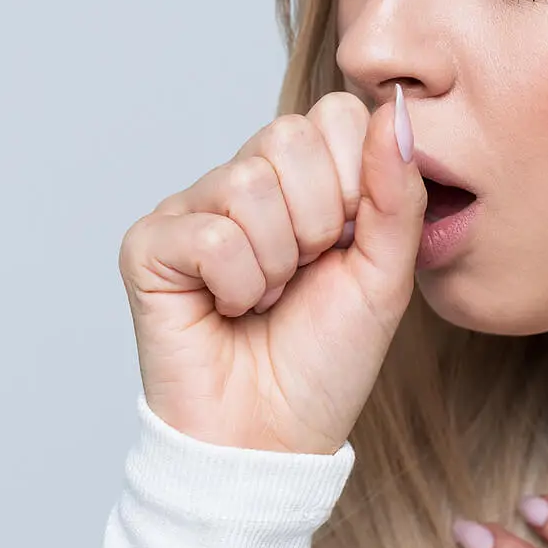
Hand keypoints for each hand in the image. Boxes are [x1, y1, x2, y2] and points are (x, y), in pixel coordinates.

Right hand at [117, 86, 425, 454]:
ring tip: (266, 298)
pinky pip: (211, 234)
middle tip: (303, 276)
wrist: (272, 438)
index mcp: (303, 178)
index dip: (356, 180)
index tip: (349, 244)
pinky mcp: (149, 246)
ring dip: (277, 264)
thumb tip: (398, 110)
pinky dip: (237, 286)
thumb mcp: (386, 274)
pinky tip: (228, 311)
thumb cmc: (326, 360)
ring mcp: (190, 209)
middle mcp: (242, 181)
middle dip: (319, 223)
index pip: (336, 113)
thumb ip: (396, 191)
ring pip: (249, 186)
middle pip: (289, 136)